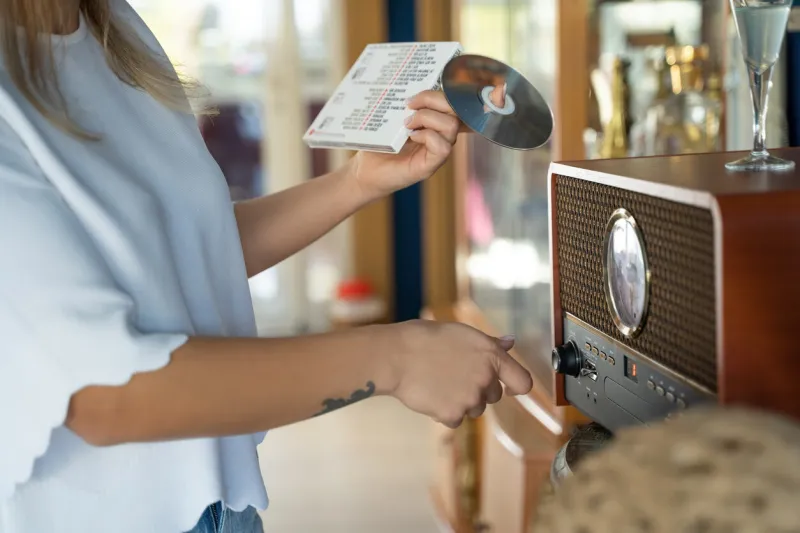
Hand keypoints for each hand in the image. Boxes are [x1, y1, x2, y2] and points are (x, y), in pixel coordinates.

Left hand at [349, 90, 470, 201]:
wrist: (367, 168)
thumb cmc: (379, 142)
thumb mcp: (392, 117)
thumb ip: (405, 103)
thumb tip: (407, 85)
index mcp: (435, 120)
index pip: (452, 101)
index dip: (440, 91)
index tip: (416, 92)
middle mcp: (441, 135)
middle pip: (455, 110)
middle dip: (433, 99)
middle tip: (409, 105)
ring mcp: (438, 151)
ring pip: (451, 125)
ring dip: (427, 118)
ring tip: (407, 123)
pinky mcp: (430, 166)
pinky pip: (442, 147)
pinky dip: (427, 137)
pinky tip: (411, 137)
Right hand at [379, 320, 532, 428]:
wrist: (396, 356)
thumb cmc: (427, 339)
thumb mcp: (462, 333)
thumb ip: (490, 343)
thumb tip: (510, 343)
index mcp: (491, 355)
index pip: (523, 381)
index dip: (516, 386)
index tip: (508, 387)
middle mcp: (486, 378)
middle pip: (494, 396)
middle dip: (479, 390)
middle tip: (454, 375)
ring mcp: (470, 399)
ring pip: (474, 409)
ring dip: (462, 401)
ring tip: (439, 383)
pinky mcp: (453, 414)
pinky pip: (455, 419)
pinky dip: (444, 411)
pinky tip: (431, 394)